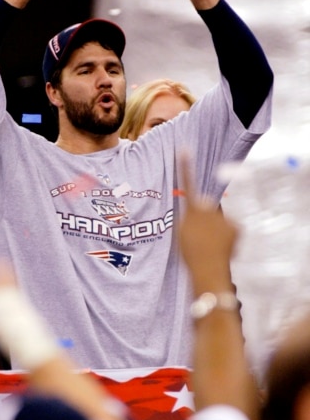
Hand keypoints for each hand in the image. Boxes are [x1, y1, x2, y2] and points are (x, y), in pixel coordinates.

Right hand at [178, 153, 238, 282]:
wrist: (208, 270)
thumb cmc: (191, 253)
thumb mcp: (181, 233)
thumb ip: (188, 217)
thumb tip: (198, 211)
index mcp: (191, 210)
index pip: (187, 184)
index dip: (185, 166)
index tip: (184, 149)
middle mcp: (207, 209)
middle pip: (206, 207)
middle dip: (205, 217)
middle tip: (200, 237)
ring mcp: (223, 218)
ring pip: (219, 219)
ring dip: (216, 229)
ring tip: (210, 246)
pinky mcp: (237, 226)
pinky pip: (231, 228)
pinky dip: (229, 236)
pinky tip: (223, 247)